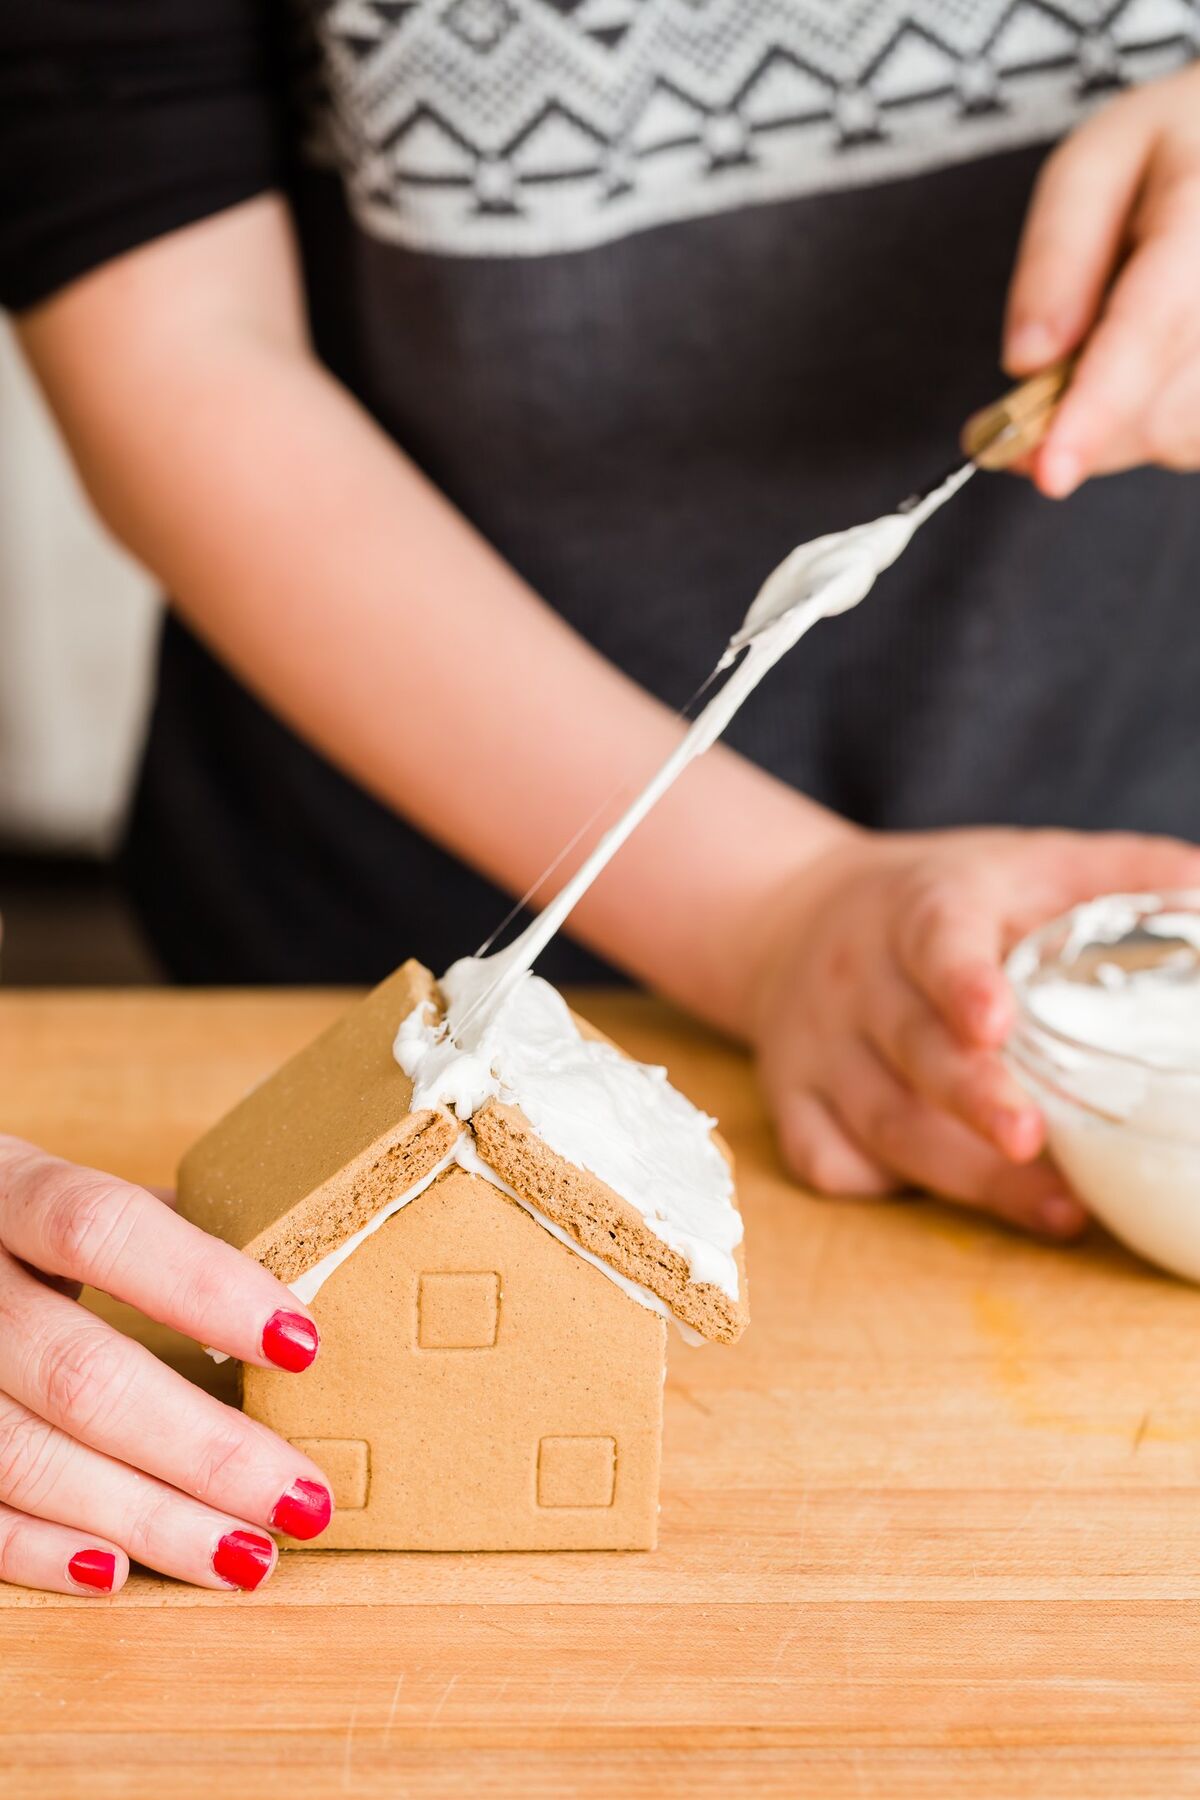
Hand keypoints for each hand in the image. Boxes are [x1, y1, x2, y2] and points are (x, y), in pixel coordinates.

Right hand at [0, 1137, 332, 1596]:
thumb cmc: (21, 1217)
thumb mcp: (77, 1192)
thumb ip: (168, 1232)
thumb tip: (305, 1279)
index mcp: (10, 1188)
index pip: (102, 1228)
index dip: (202, 1286)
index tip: (302, 1345)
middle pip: (77, 1371)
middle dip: (202, 1448)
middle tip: (303, 1498)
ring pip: (22, 1457)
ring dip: (145, 1517)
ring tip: (246, 1554)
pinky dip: (39, 1550)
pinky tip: (119, 1572)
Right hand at [750, 827, 1199, 1234]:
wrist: (792, 915)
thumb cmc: (941, 901)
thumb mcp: (1023, 864)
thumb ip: (1120, 875)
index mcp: (917, 908)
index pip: (933, 941)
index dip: (961, 982)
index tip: (995, 1022)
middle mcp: (856, 977)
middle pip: (911, 1048)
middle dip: (972, 1100)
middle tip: (1033, 1141)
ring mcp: (815, 1046)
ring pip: (881, 1121)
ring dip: (964, 1173)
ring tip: (1055, 1210)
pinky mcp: (790, 1101)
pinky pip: (827, 1160)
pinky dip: (888, 1188)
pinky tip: (957, 1196)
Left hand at [1004, 65, 1199, 495]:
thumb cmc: (1171, 150)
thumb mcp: (1094, 166)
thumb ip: (1057, 256)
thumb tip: (1027, 362)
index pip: (1150, 327)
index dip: (1097, 410)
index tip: (1051, 472)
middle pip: (1163, 407)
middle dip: (1083, 422)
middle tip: (1040, 386)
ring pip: (1180, 437)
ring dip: (1120, 426)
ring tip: (1116, 347)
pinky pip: (1197, 443)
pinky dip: (1155, 427)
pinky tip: (1152, 370)